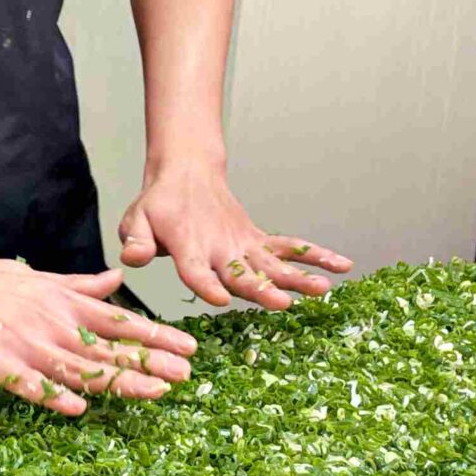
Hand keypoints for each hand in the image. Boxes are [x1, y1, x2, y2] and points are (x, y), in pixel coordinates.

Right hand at [0, 254, 196, 416]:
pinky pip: (29, 384)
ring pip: (79, 367)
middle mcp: (50, 323)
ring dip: (119, 380)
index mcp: (61, 303)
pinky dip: (53, 394)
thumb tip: (117, 280)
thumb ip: (77, 285)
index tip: (190, 347)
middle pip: (108, 347)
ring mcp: (24, 345)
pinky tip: (79, 407)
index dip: (156, 336)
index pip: (119, 322)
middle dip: (151, 361)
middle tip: (187, 375)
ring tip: (156, 392)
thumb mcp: (33, 278)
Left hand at [119, 162, 352, 310]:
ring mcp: (243, 244)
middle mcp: (220, 247)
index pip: (195, 269)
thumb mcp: (136, 220)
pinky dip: (317, 255)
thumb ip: (136, 240)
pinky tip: (343, 266)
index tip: (220, 299)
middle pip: (242, 271)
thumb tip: (132, 258)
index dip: (206, 284)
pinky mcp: (258, 241)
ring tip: (324, 289)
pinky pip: (291, 248)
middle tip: (282, 303)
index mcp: (188, 246)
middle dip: (261, 288)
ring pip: (274, 262)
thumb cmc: (158, 205)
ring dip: (299, 276)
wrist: (187, 172)